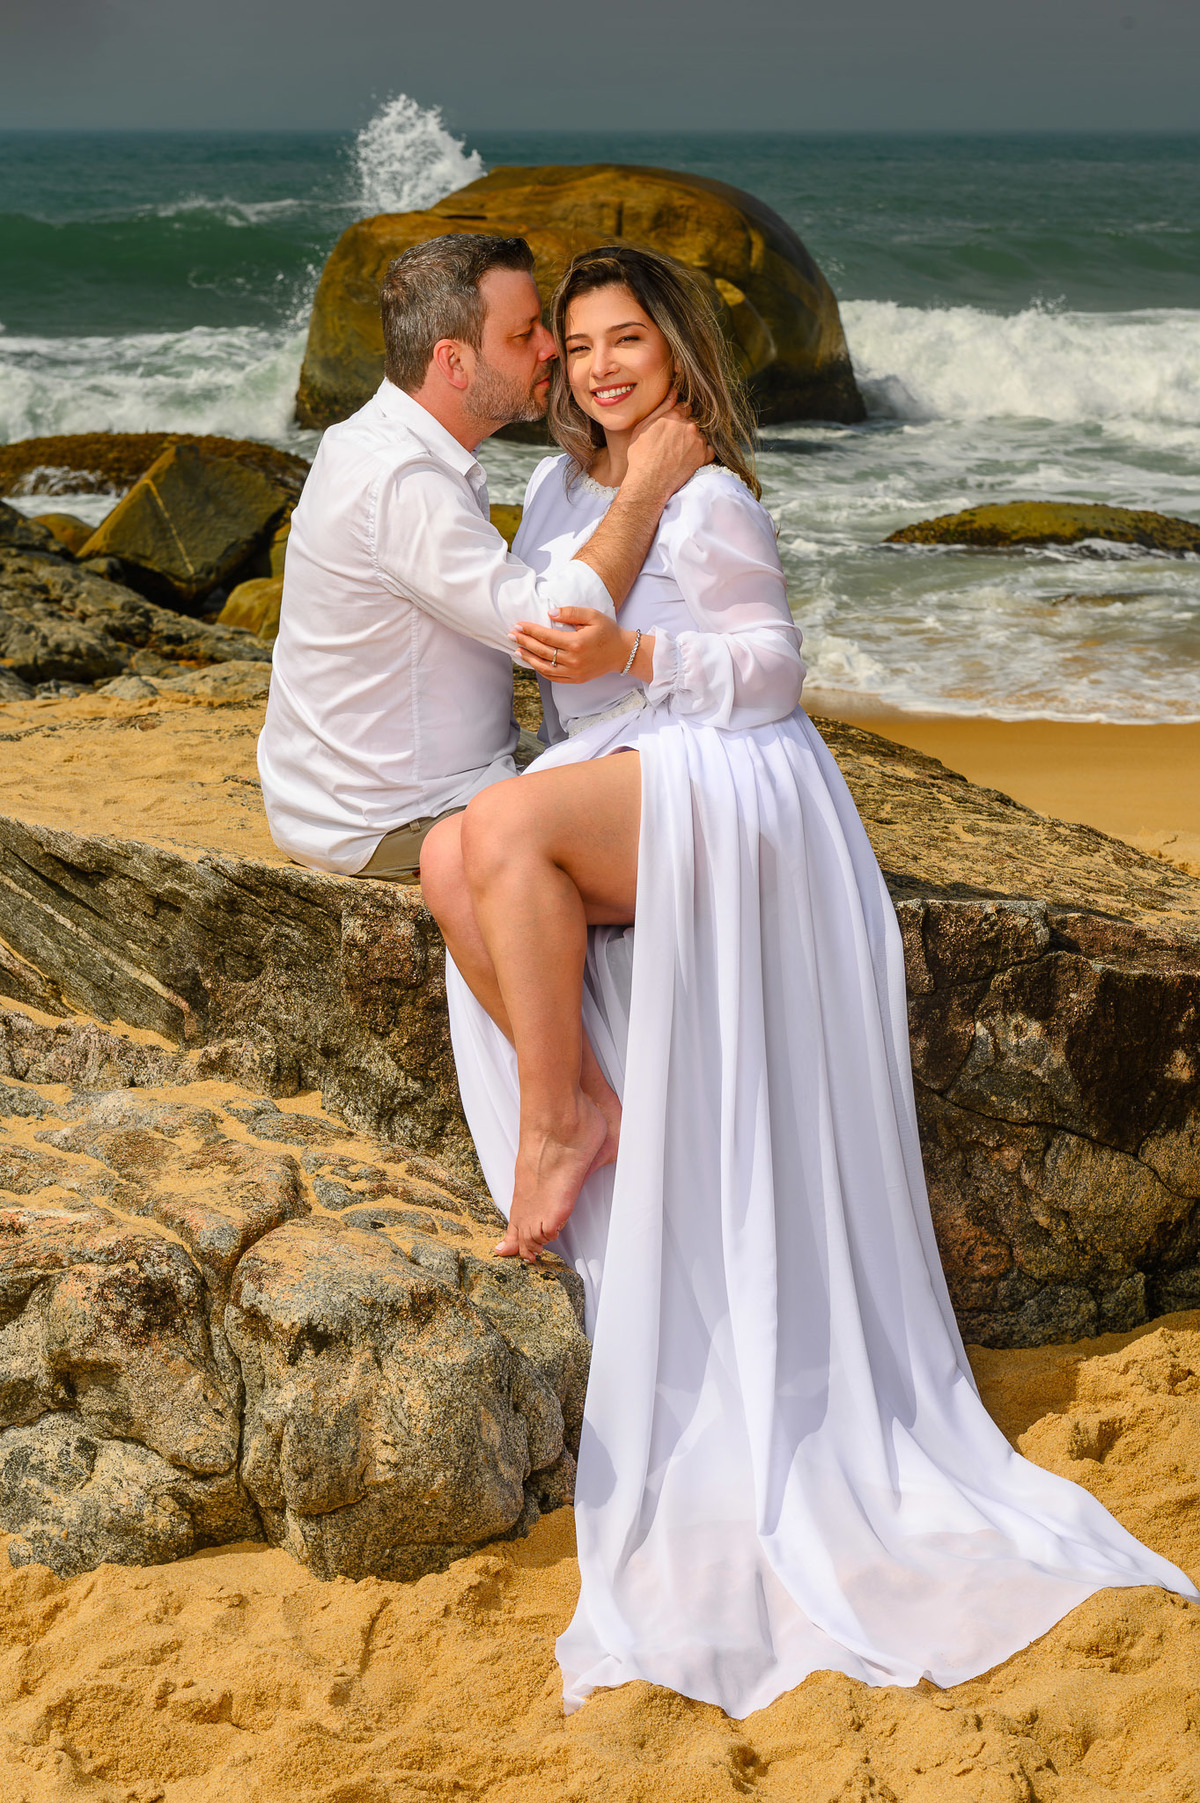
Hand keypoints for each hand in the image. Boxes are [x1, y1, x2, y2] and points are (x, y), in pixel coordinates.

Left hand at [509, 607, 642, 683]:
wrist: (622, 653)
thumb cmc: (608, 631)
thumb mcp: (592, 616)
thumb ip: (570, 612)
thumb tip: (549, 613)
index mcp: (576, 643)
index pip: (546, 636)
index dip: (530, 630)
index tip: (518, 625)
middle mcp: (573, 660)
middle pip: (542, 651)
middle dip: (524, 642)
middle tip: (511, 635)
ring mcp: (574, 672)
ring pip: (544, 667)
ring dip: (528, 658)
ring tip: (517, 650)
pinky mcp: (575, 679)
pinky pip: (553, 677)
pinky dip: (540, 670)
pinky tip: (532, 662)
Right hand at [624, 390, 713, 501]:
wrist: (649, 483)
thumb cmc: (641, 456)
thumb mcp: (643, 427)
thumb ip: (661, 408)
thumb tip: (674, 392)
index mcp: (673, 416)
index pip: (684, 407)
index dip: (678, 417)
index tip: (673, 427)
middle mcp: (688, 425)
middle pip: (693, 421)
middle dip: (686, 429)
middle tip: (674, 444)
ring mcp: (698, 440)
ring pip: (700, 435)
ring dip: (694, 441)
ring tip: (680, 454)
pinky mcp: (703, 456)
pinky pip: (709, 450)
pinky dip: (702, 454)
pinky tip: (689, 460)